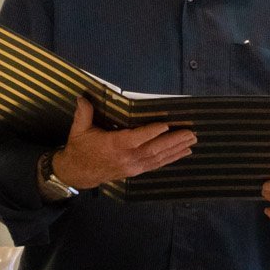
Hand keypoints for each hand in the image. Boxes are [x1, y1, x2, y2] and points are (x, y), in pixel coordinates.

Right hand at [52, 97, 195, 189]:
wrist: (77, 173)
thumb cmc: (80, 149)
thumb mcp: (78, 130)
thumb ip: (83, 113)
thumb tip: (82, 96)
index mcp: (113, 145)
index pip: (135, 139)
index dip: (151, 132)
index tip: (166, 125)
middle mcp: (126, 157)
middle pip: (153, 149)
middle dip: (173, 140)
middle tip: (190, 132)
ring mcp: (133, 166)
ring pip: (158, 158)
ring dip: (177, 149)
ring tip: (192, 140)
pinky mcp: (136, 171)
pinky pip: (157, 164)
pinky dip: (172, 158)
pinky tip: (184, 152)